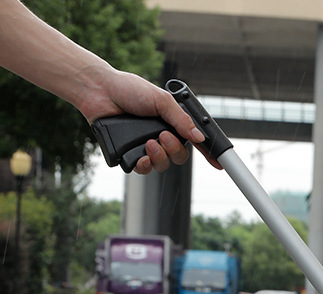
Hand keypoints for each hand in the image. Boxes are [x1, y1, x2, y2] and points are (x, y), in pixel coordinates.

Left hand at [78, 67, 221, 173]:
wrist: (98, 90)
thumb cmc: (128, 89)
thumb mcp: (161, 100)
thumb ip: (181, 119)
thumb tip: (199, 137)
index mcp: (172, 123)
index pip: (194, 142)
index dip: (208, 154)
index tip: (219, 164)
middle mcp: (161, 137)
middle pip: (180, 157)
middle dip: (174, 150)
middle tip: (163, 136)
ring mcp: (145, 147)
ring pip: (163, 165)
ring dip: (159, 156)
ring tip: (148, 142)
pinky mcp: (129, 155)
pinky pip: (144, 170)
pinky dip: (144, 165)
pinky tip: (140, 155)